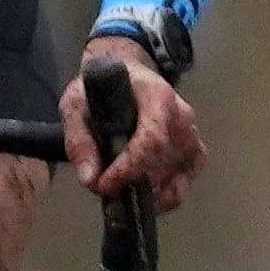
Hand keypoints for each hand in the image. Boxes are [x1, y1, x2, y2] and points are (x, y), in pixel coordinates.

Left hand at [67, 42, 204, 207]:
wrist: (125, 73)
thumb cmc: (103, 85)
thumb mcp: (76, 103)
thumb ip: (79, 139)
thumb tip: (90, 179)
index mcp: (157, 96)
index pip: (151, 139)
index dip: (129, 167)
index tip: (105, 184)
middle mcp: (181, 116)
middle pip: (163, 162)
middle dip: (132, 183)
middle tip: (103, 188)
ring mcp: (190, 135)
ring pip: (177, 176)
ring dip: (147, 193)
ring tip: (119, 192)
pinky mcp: (192, 151)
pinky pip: (185, 180)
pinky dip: (166, 195)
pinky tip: (143, 196)